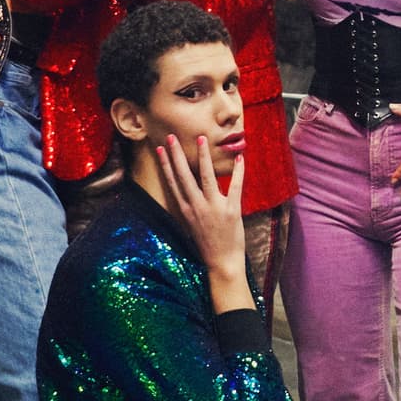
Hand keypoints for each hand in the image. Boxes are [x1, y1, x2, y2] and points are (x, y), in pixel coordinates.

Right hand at [158, 131, 253, 304]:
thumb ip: (189, 205)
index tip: (160, 149)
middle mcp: (196, 207)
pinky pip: (235, 187)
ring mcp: (214, 208)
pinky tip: (240, 158)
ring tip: (201, 139)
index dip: (166, 164)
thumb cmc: (207, 243)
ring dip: (203, 157)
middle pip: (184, 176)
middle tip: (172, 137)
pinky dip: (238, 172)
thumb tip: (187, 187)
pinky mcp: (232, 211)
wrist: (222, 263)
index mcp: (185, 210)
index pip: (173, 182)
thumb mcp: (191, 223)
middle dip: (177, 155)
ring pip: (206, 177)